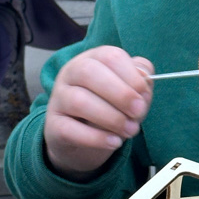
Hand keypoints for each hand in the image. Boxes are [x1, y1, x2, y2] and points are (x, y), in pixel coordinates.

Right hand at [44, 46, 153, 176]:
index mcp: (93, 58)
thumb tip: (145, 83)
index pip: (110, 56)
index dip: (131, 75)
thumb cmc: (110, 106)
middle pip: (89, 73)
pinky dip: (96, 138)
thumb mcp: (128, 91)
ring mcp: (59, 98)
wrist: (81, 137)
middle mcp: (71, 73)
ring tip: (131, 130)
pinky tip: (115, 142)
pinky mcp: (53, 125)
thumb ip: (140, 83)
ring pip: (79, 101)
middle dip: (120, 94)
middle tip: (139, 112)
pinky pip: (70, 129)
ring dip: (111, 118)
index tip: (144, 93)